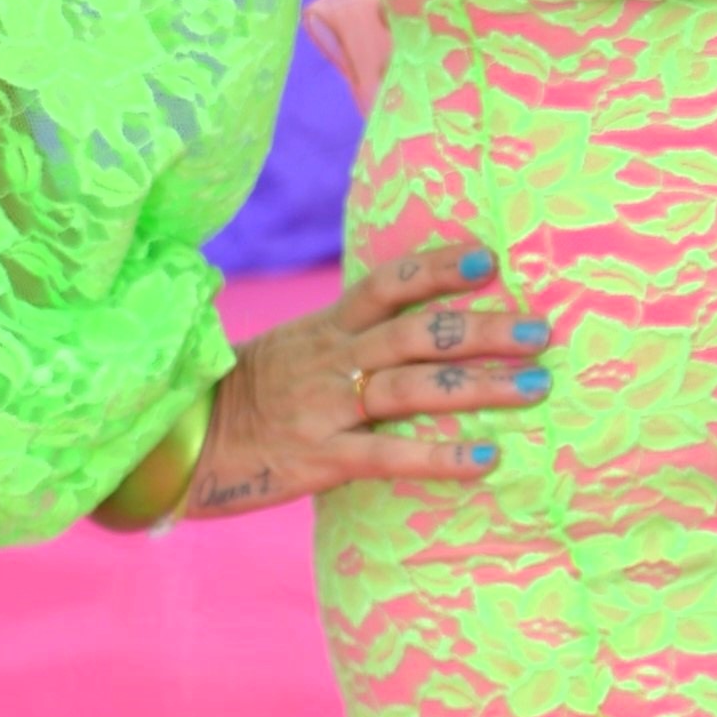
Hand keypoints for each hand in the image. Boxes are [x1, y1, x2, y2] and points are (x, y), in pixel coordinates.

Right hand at [185, 236, 554, 517]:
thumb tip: (414, 332)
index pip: (387, 284)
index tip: (488, 259)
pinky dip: (440, 455)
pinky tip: (487, 458)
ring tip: (536, 386)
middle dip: (483, 330)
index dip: (437, 268)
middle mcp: (331, 359)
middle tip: (542, 331)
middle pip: (418, 333)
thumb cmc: (243, 399)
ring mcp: (326, 407)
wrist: (175, 445)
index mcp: (325, 328)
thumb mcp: (292, 351)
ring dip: (481, 386)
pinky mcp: (321, 458)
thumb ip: (347, 338)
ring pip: (414, 388)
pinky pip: (389, 454)